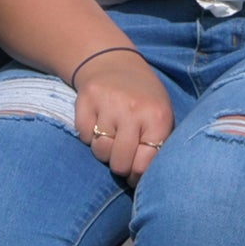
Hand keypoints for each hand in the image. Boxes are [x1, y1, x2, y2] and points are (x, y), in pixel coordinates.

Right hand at [75, 52, 174, 177]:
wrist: (114, 62)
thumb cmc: (143, 99)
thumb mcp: (160, 117)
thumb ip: (157, 146)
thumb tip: (146, 183)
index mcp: (158, 117)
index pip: (143, 165)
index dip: (137, 176)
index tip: (134, 174)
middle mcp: (133, 109)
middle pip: (119, 163)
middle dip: (119, 165)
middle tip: (122, 155)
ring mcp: (108, 103)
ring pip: (100, 151)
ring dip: (104, 150)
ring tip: (111, 136)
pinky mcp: (86, 99)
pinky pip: (84, 137)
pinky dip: (89, 135)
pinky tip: (98, 121)